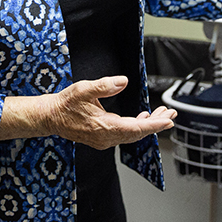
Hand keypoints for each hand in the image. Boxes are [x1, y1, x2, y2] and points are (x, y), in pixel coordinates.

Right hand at [0, 76, 175, 148]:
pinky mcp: (103, 137)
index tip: (169, 120)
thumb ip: (104, 85)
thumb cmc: (65, 104)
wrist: (50, 116)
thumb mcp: (84, 89)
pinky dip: (137, 125)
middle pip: (138, 132)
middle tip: (171, 113)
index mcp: (105, 127)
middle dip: (157, 123)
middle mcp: (107, 137)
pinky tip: (143, 117)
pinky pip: (125, 134)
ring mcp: (105, 139)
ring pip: (133, 134)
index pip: (136, 128)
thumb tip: (122, 82)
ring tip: (162, 113)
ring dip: (148, 123)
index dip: (155, 124)